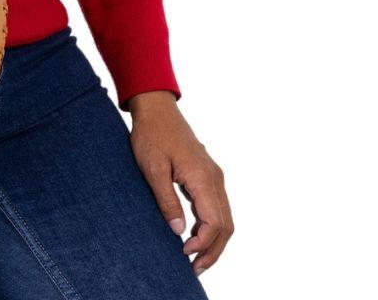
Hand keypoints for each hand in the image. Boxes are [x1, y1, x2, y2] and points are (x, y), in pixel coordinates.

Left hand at [125, 91, 233, 277]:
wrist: (156, 108)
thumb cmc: (151, 134)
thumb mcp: (153, 168)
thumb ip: (166, 199)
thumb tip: (179, 231)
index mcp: (203, 177)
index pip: (215, 222)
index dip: (203, 244)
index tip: (184, 253)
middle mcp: (214, 178)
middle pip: (226, 225)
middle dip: (213, 251)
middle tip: (195, 269)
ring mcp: (213, 176)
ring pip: (224, 217)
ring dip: (213, 241)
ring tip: (195, 258)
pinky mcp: (207, 175)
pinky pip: (216, 207)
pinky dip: (210, 226)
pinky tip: (194, 235)